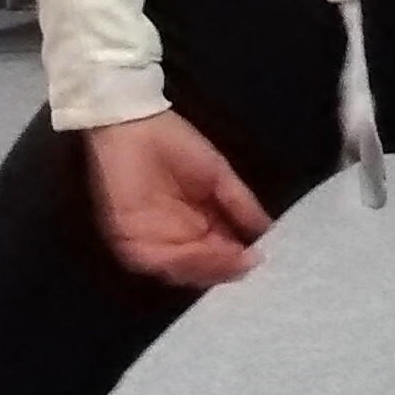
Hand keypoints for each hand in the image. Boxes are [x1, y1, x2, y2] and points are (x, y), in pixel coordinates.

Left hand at [87, 111, 272, 286]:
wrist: (135, 125)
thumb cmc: (176, 144)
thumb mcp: (218, 174)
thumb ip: (239, 203)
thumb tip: (266, 230)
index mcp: (198, 225)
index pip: (220, 254)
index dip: (237, 259)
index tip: (257, 257)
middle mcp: (176, 238)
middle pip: (202, 267)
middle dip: (223, 268)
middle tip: (244, 261)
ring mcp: (150, 240)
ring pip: (180, 269)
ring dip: (205, 267)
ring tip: (226, 258)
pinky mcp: (127, 237)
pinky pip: (152, 260)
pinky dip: (176, 261)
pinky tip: (198, 253)